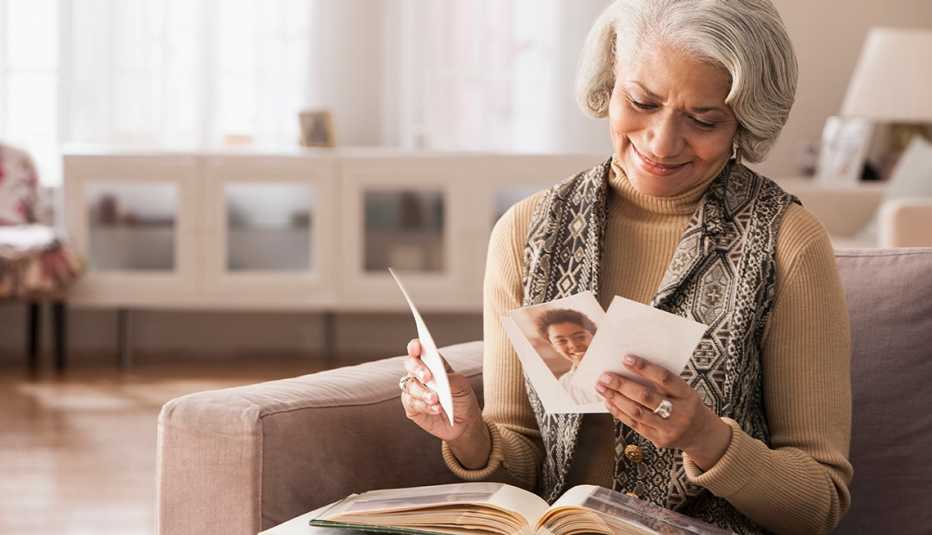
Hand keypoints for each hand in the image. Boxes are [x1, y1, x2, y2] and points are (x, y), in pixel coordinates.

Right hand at [401, 339, 482, 442]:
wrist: (465, 423)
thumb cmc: (462, 398)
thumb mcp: (462, 386)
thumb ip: (449, 378)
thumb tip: (437, 376)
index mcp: (432, 364)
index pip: (419, 350)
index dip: (415, 346)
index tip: (416, 347)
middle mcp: (420, 375)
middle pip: (410, 365)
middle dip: (417, 369)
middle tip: (427, 377)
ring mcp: (414, 391)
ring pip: (409, 386)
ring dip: (422, 392)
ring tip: (436, 399)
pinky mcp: (412, 408)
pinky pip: (412, 403)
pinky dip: (425, 406)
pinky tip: (436, 409)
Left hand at [596, 354, 731, 469]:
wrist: (700, 433)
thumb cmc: (685, 404)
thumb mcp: (683, 390)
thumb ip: (662, 382)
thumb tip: (628, 368)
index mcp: (687, 395)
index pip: (664, 378)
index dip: (644, 368)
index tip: (625, 359)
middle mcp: (680, 413)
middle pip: (646, 397)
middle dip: (622, 385)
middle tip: (605, 376)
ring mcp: (669, 429)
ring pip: (637, 413)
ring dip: (616, 399)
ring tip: (602, 388)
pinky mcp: (659, 440)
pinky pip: (635, 425)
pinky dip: (619, 412)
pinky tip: (609, 402)